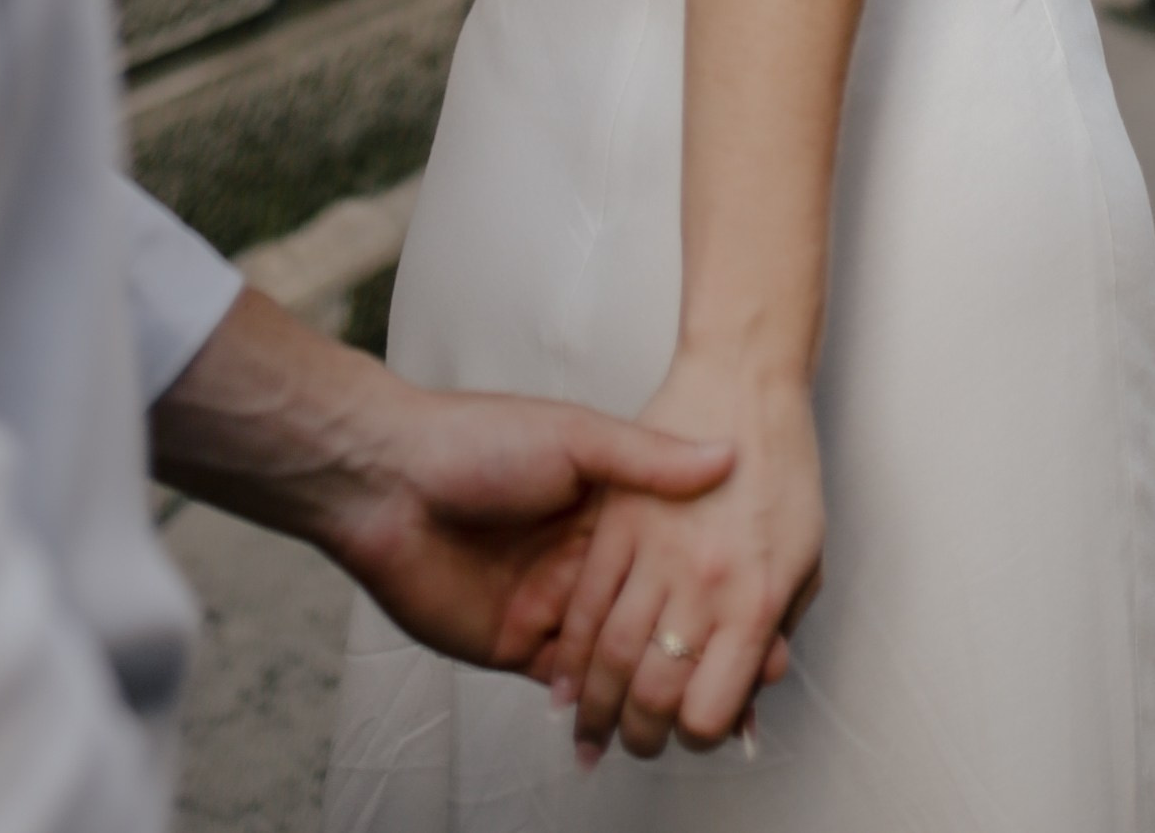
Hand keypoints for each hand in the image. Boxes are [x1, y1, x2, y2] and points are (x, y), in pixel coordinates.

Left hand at [149, 290, 732, 674]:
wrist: (387, 479)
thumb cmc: (477, 440)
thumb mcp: (574, 437)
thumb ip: (647, 458)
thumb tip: (724, 453)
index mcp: (603, 506)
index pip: (673, 555)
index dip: (715, 585)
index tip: (768, 609)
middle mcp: (583, 559)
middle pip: (653, 612)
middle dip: (700, 643)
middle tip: (757, 672)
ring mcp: (551, 605)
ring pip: (618, 656)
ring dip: (657, 680)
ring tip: (712, 707)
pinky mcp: (517, 646)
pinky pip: (569, 685)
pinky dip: (602, 704)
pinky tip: (641, 718)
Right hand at [549, 350, 822, 764]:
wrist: (744, 378)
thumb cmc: (784, 464)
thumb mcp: (805, 555)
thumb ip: (776, 631)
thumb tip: (750, 695)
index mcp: (754, 599)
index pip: (710, 708)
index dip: (694, 736)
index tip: (687, 733)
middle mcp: (703, 585)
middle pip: (654, 692)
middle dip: (637, 733)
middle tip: (629, 744)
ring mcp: (655, 552)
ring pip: (611, 655)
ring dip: (594, 703)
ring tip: (588, 728)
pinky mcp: (617, 520)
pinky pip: (585, 600)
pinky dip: (570, 648)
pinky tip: (563, 677)